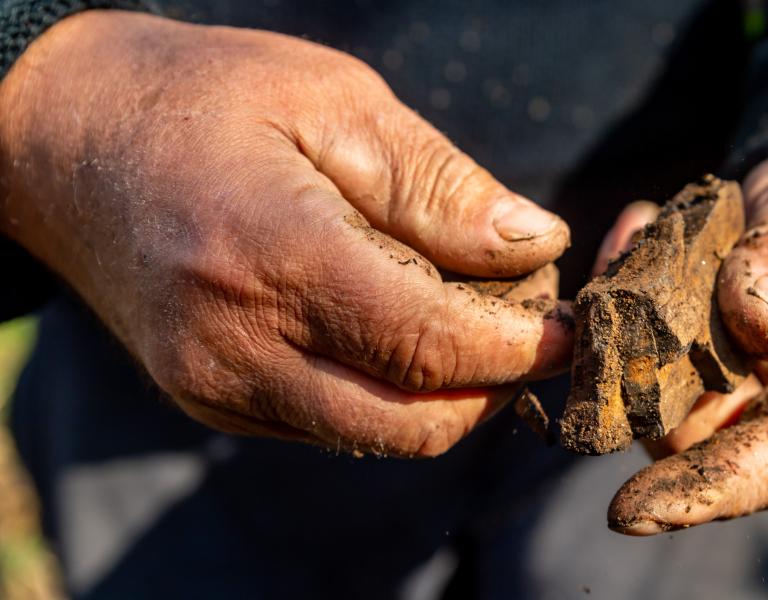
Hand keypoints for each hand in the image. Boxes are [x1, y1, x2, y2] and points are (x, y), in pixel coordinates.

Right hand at [0, 11, 572, 456]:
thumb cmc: (204, 97)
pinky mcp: (208, 398)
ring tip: (465, 319)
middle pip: (416, 422)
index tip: (572, 327)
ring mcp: (216, 383)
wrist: (64, 138)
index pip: (434, 347)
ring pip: (376, 436)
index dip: (522, 348)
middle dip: (493, 386)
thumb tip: (538, 243)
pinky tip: (396, 328)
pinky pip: (329, 423)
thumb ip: (440, 185)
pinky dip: (385, 393)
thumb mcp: (334, 102)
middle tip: (526, 325)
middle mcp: (238, 344)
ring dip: (444, 396)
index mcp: (275, 256)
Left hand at [598, 140, 767, 533]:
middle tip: (620, 287)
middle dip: (645, 379)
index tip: (627, 513)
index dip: (706, 491)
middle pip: (700, 437)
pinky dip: (625, 304)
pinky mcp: (693, 378)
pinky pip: (639, 361)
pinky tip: (636, 234)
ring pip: (655, 399)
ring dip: (631, 327)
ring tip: (640, 235)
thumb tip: (757, 321)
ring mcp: (736, 402)